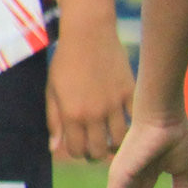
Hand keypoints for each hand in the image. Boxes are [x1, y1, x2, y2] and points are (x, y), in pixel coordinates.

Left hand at [46, 28, 133, 162]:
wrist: (88, 34)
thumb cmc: (66, 61)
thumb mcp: (53, 91)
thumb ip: (54, 121)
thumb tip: (56, 149)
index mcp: (71, 114)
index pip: (77, 150)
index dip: (78, 152)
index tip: (80, 147)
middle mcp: (94, 113)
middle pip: (100, 151)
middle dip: (96, 153)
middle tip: (97, 147)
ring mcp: (114, 104)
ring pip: (120, 140)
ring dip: (115, 144)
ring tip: (112, 139)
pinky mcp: (130, 94)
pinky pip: (134, 120)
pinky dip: (131, 126)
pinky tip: (126, 123)